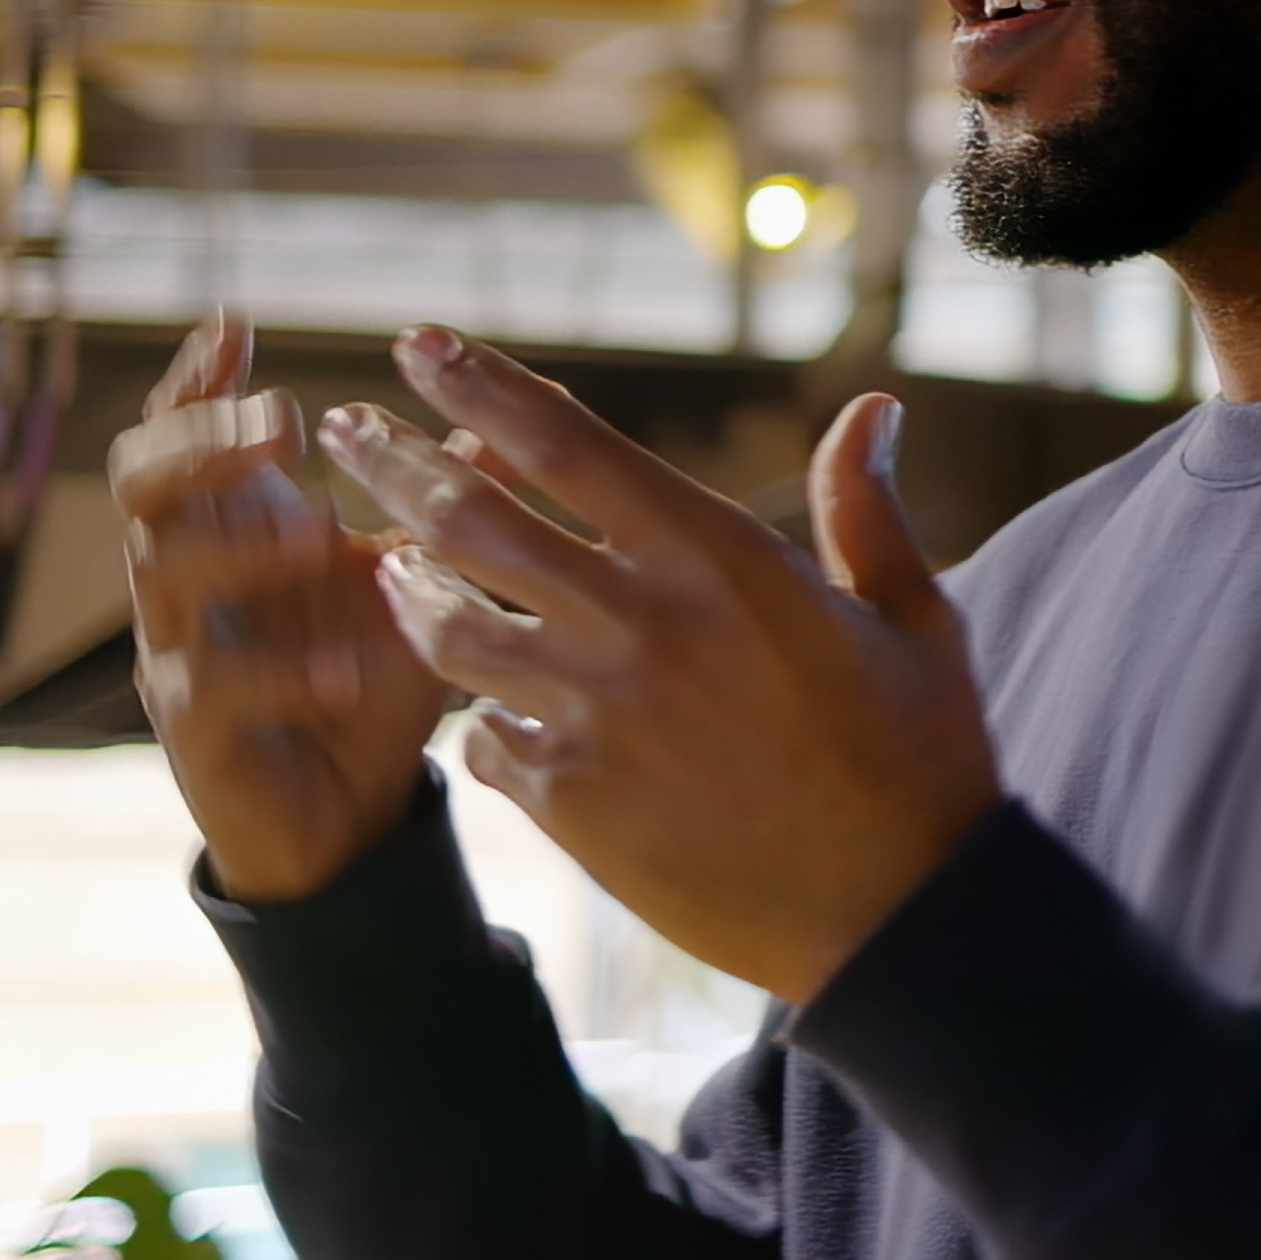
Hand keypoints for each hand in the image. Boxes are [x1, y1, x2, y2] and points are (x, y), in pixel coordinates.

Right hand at [117, 315, 444, 902]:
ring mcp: (181, 650)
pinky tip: (336, 669)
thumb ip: (447, 498)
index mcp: (235, 522)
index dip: (200, 377)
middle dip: (201, 441)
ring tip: (315, 534)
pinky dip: (274, 672)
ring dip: (236, 542)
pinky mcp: (195, 733)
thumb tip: (510, 407)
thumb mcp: (417, 577)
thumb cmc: (368, 674)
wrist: (347, 813)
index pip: (186, 429)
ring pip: (161, 572)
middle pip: (142, 480)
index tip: (236, 322)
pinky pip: (210, 690)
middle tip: (280, 423)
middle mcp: (190, 575)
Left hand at [313, 326, 1000, 1003]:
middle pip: (472, 520)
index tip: (422, 344)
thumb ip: (866, 509)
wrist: (898, 914)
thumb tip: (873, 408)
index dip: (481, 385)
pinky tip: (475, 705)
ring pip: (450, 629)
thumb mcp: (913, 618)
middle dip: (392, 462)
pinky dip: (475, 714)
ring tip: (380, 562)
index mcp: (719, 558)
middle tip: (341, 429)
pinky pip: (482, 738)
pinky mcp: (569, 801)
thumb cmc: (919, 756)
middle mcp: (639, 624)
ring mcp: (593, 715)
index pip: (565, 444)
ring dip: (404, 586)